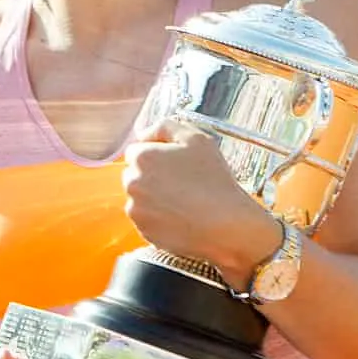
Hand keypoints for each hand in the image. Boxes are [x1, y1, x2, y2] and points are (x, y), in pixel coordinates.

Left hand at [122, 119, 272, 270]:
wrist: (225, 225)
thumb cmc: (213, 180)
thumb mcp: (196, 139)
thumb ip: (166, 126)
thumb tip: (145, 133)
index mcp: (142, 158)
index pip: (137, 150)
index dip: (157, 154)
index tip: (175, 163)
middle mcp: (132, 183)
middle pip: (136, 174)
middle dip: (153, 175)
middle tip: (182, 182)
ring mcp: (136, 210)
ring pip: (141, 197)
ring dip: (155, 196)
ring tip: (184, 200)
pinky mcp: (144, 231)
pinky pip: (147, 219)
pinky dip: (159, 217)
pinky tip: (181, 216)